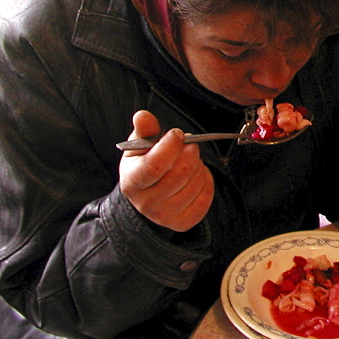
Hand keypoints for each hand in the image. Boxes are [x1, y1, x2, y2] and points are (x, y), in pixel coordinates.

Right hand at [119, 110, 214, 231]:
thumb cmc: (144, 164)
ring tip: (191, 161)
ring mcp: (165, 215)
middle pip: (180, 174)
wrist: (146, 194)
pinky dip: (206, 181)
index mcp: (132, 182)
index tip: (177, 134)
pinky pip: (205, 197)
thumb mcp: (140, 145)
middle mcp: (146, 203)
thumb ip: (144, 130)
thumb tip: (143, 116)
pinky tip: (197, 175)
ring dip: (199, 166)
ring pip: (195, 184)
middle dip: (190, 153)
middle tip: (190, 145)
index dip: (170, 146)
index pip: (155, 166)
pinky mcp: (183, 222)